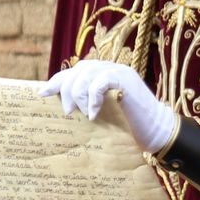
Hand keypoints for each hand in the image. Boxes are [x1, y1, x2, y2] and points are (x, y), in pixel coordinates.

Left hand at [40, 60, 177, 153]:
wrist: (157, 131)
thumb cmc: (129, 128)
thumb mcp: (102, 115)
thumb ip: (86, 107)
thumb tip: (62, 112)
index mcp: (102, 75)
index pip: (74, 71)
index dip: (57, 81)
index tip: (42, 94)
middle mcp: (110, 68)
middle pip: (77, 69)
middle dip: (66, 89)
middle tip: (66, 112)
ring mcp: (119, 71)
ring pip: (86, 72)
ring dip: (78, 94)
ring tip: (81, 113)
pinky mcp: (126, 79)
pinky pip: (101, 81)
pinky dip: (93, 98)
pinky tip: (95, 114)